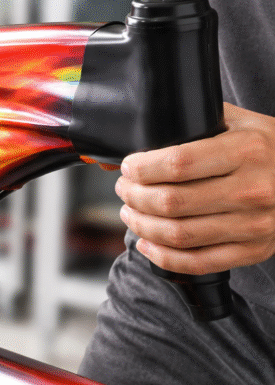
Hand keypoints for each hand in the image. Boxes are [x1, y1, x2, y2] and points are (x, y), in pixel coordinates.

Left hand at [115, 103, 274, 274]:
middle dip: (134, 196)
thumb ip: (191, 123)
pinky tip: (147, 243)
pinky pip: (198, 262)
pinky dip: (164, 257)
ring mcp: (256, 224)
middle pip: (171, 202)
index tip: (128, 167)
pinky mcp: (254, 250)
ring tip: (131, 212)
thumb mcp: (237, 121)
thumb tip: (133, 137)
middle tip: (124, 189)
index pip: (177, 163)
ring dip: (142, 225)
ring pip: (179, 234)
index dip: (142, 168)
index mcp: (247, 150)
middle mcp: (254, 189)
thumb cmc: (264, 147)